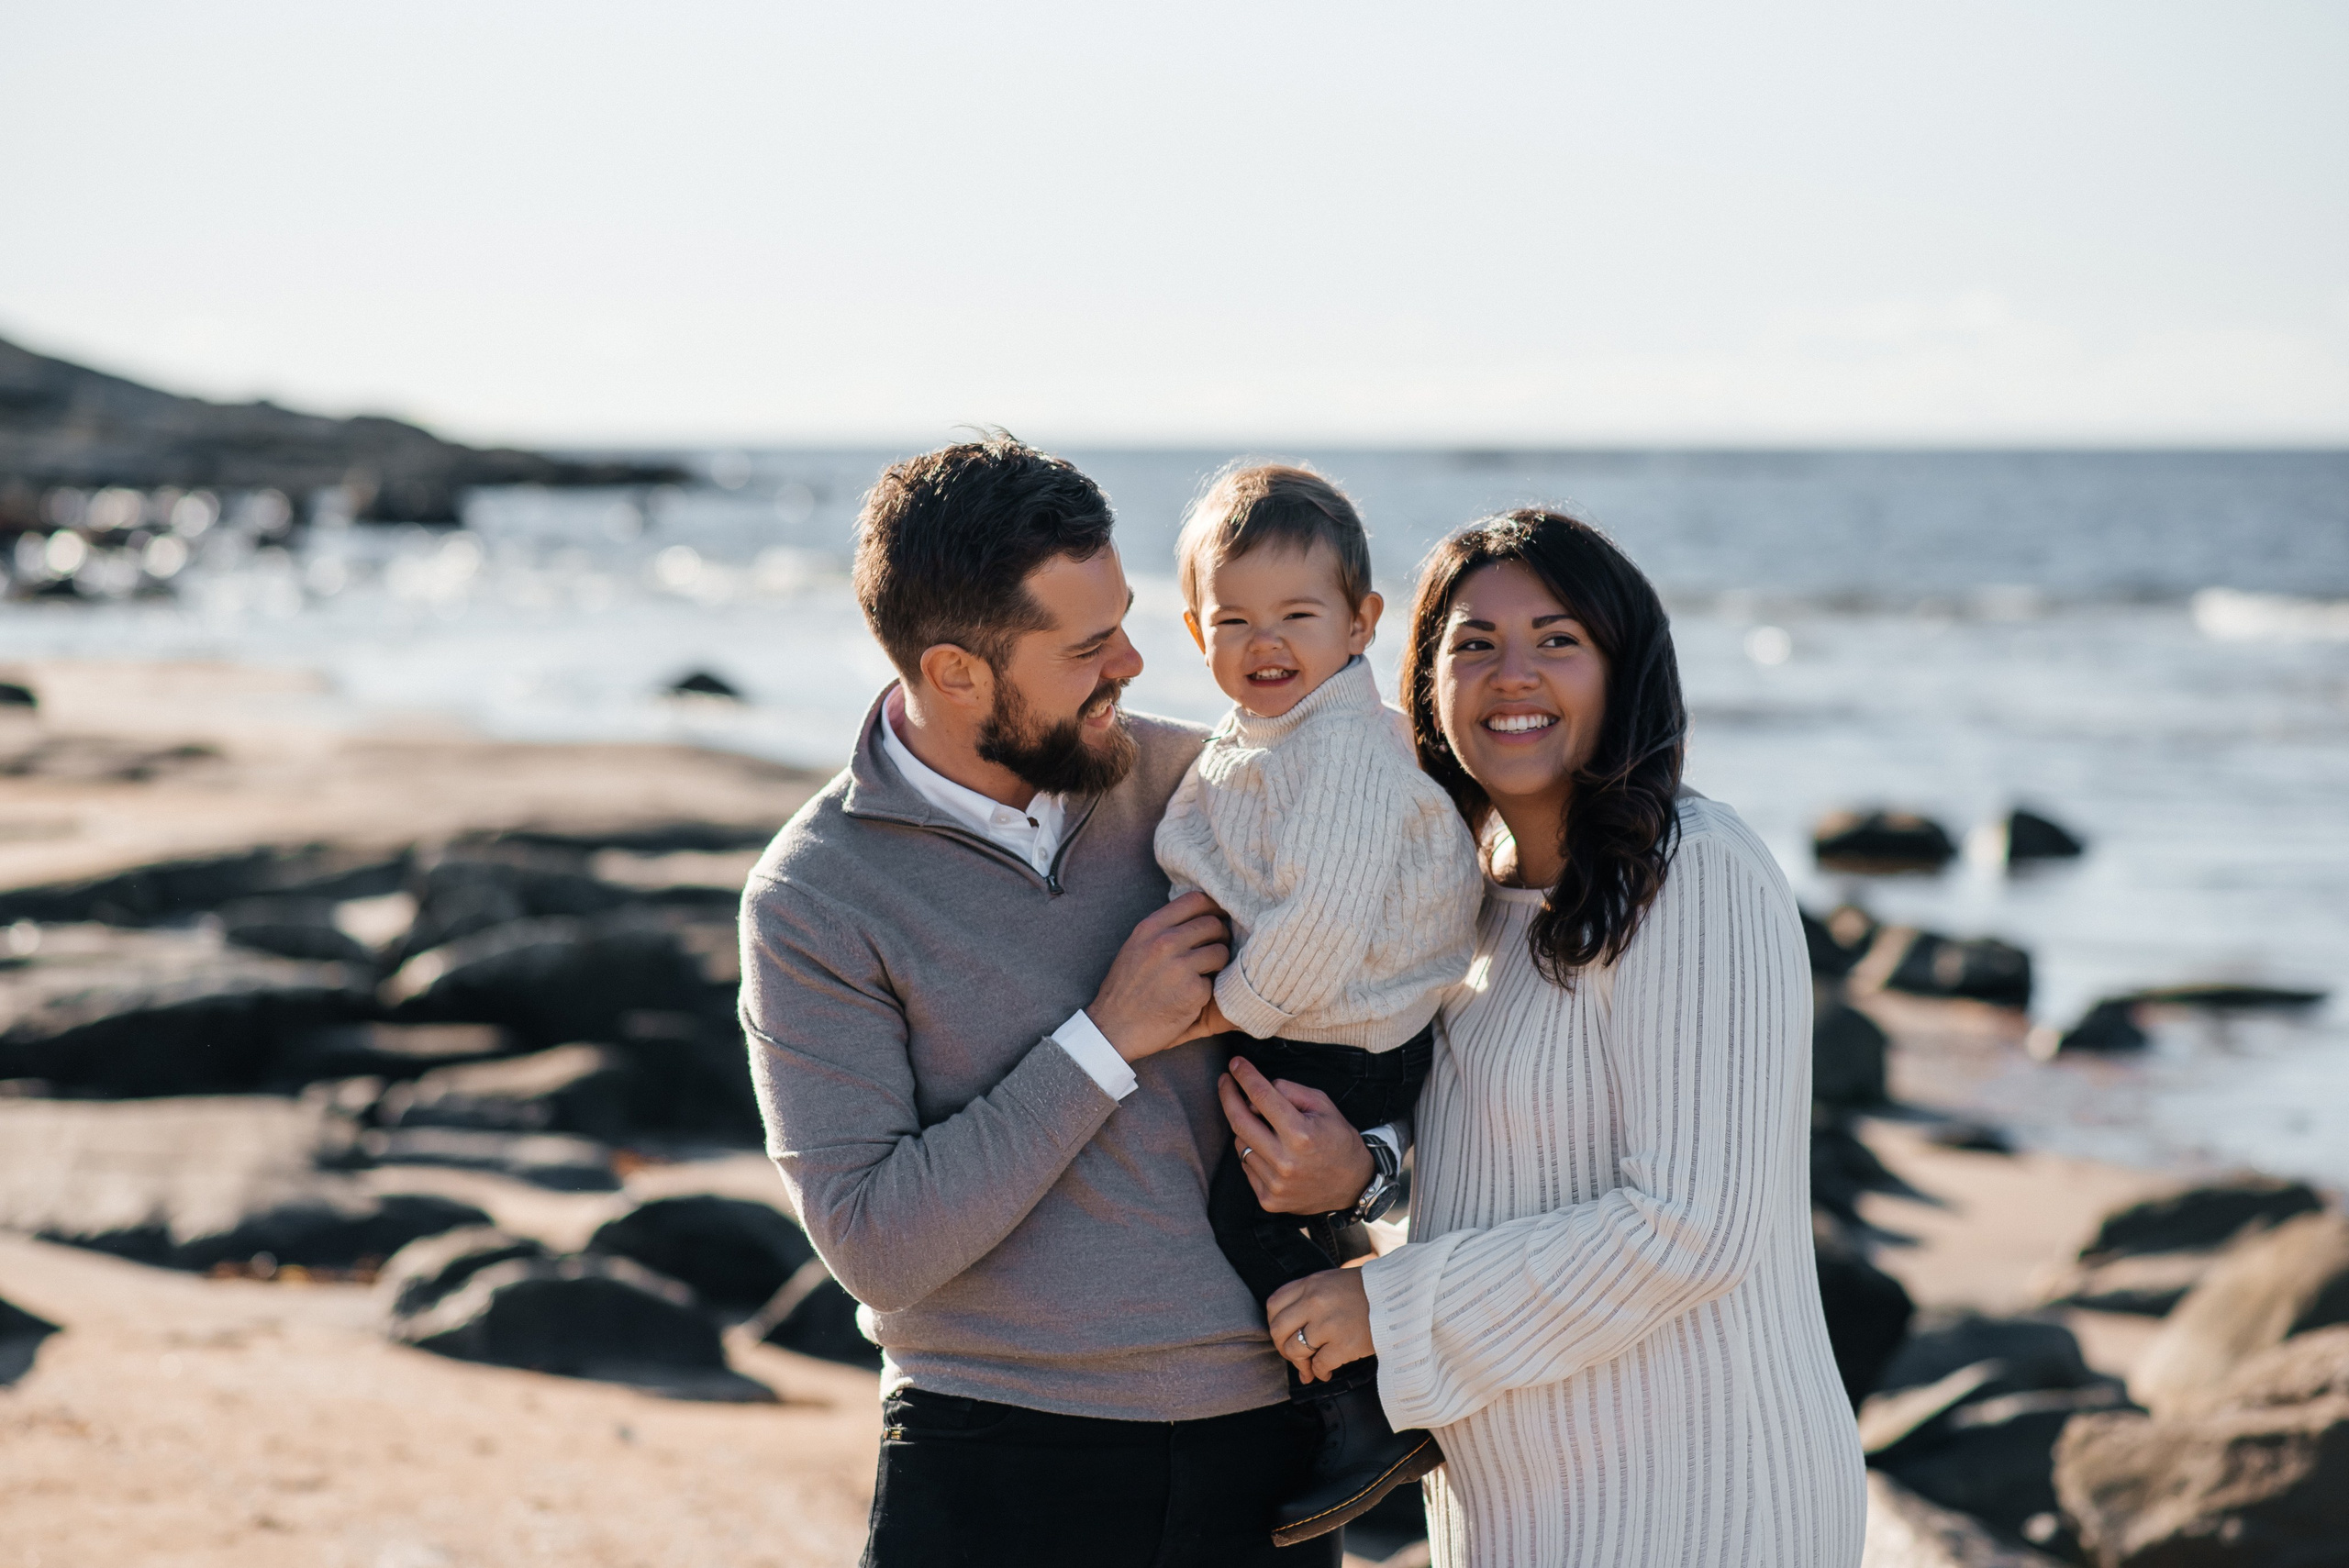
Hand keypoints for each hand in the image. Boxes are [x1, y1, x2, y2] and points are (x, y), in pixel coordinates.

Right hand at [1088, 892, 1230, 1063]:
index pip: (1195, 900)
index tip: (1219, 916)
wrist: (1113, 1029)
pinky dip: (1207, 991)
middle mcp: (1165, 942)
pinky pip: (1215, 982)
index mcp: (1150, 928)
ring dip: (1217, 964)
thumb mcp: (1134, 948)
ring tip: (1203, 975)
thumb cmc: (1125, 990)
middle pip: (1213, 924)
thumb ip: (1162, 929)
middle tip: (1215, 950)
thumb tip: (1197, 915)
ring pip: (1220, 952)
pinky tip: (1191, 998)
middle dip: (1220, 937)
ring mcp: (1180, 967)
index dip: (1214, 907)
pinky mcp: (1193, 991)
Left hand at [1218, 1056, 1374, 1214]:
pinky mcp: (1268, 1199)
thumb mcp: (1323, 1105)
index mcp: (1300, 1134)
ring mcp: (1275, 1183)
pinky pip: (1246, 1166)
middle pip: (1240, 1121)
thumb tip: (1254, 1090)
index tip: (1235, 1064)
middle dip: (1228, 1096)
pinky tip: (1269, 1151)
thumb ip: (1289, 1091)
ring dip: (1246, 1129)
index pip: (1262, 1096)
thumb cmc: (1338, 1139)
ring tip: (1265, 1126)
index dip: (1244, 1076)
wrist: (1353, 1186)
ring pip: (1240, 1144)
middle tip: (1225, 1081)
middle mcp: (1284, 1161)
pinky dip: (1252, 1153)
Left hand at [1267, 1268, 1375, 1381]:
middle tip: (1295, 1356)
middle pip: (1278, 1330)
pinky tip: (1327, 1371)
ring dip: (1300, 1364)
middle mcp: (1315, 1301)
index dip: (1275, 1324)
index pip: (1274, 1305)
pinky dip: (1320, 1372)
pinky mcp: (1344, 1344)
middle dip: (1283, 1348)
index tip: (1285, 1335)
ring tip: (1311, 1367)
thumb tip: (1292, 1328)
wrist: (1402, 1298)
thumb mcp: (1333, 1282)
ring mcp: (1328, 1323)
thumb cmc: (1369, 1292)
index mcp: (1312, 1284)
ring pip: (1294, 1350)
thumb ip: (1310, 1298)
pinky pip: (1319, 1365)